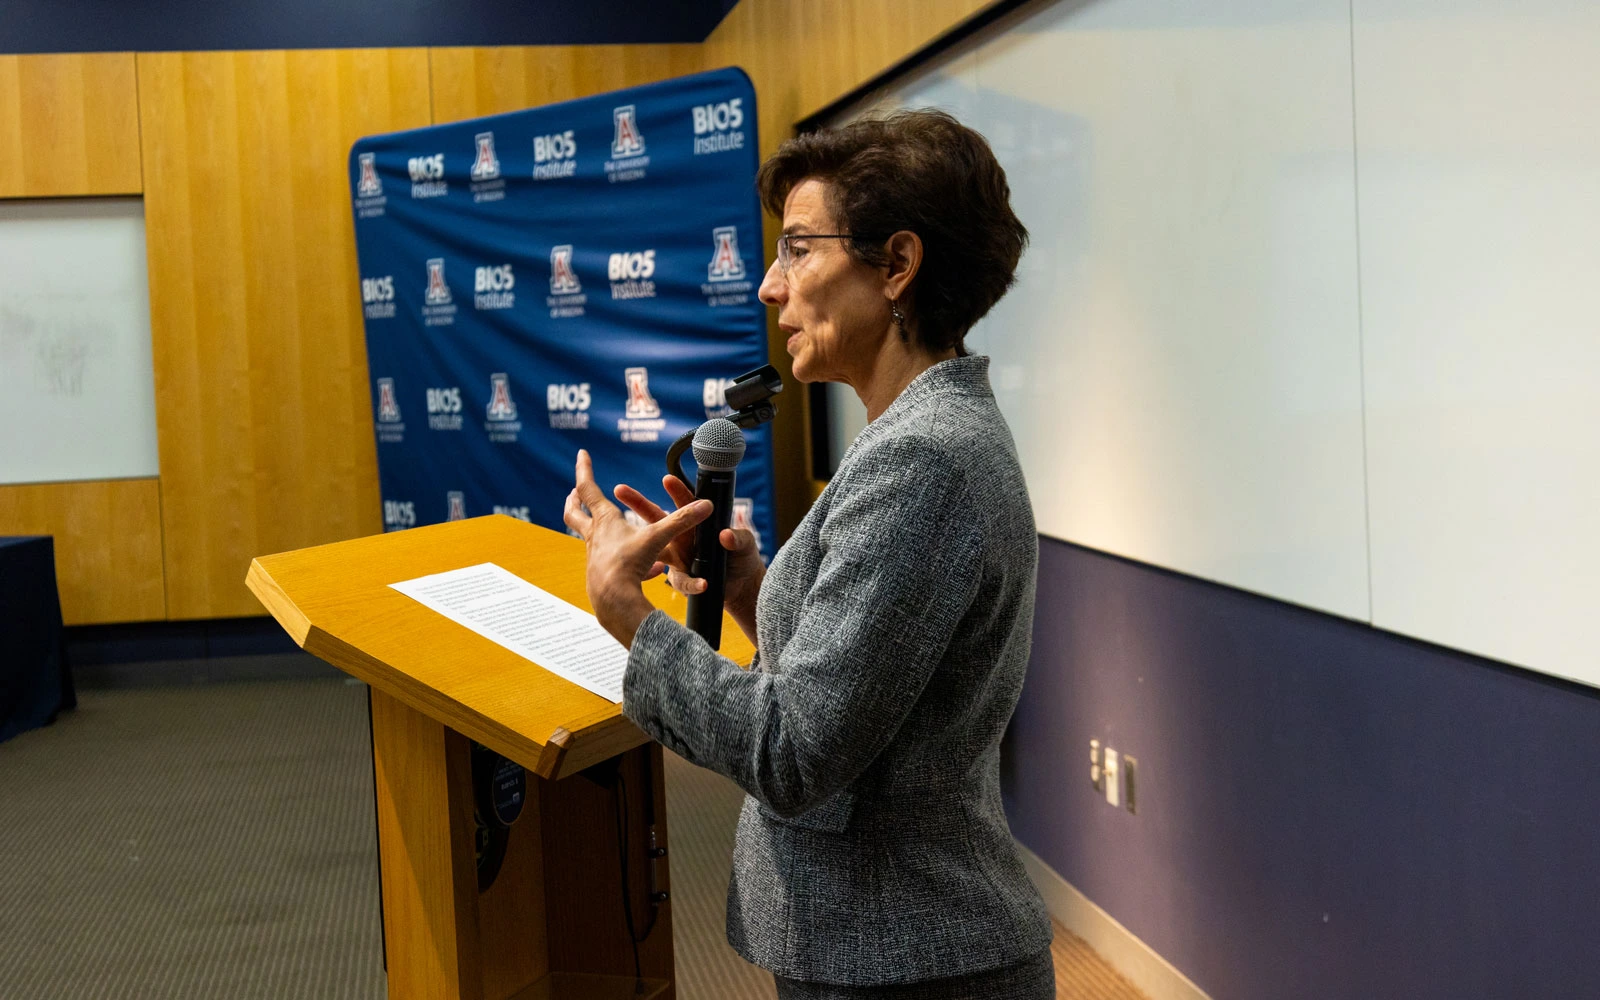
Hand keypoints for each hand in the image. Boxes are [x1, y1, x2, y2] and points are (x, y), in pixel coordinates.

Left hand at [563, 449, 711, 646]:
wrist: (612, 600)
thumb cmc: (628, 565)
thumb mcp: (658, 538)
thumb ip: (682, 520)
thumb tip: (706, 505)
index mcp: (604, 520)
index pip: (587, 488)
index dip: (583, 468)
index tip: (581, 453)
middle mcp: (594, 536)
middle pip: (573, 512)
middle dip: (574, 500)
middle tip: (574, 493)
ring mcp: (594, 556)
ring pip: (591, 538)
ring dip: (598, 530)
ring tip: (611, 529)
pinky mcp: (599, 574)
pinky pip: (611, 562)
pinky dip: (624, 561)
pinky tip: (647, 570)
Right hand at [614, 474, 765, 621]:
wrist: (741, 586)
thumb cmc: (741, 558)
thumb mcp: (746, 545)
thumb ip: (739, 538)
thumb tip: (725, 535)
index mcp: (697, 523)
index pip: (686, 504)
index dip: (677, 491)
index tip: (668, 479)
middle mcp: (682, 537)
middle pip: (657, 519)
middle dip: (638, 503)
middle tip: (620, 490)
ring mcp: (678, 558)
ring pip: (656, 549)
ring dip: (645, 546)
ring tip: (636, 542)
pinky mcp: (682, 578)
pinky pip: (681, 582)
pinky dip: (691, 584)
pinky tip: (702, 584)